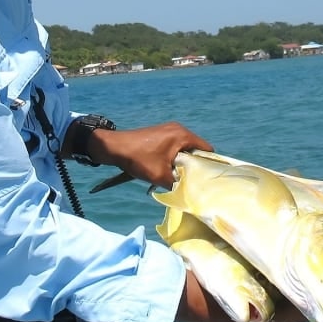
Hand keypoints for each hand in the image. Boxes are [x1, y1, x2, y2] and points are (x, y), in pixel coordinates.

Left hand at [90, 122, 212, 188]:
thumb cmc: (138, 159)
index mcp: (182, 135)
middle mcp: (179, 129)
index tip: (205, 179)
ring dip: (182, 163)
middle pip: (196, 150)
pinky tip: (167, 169)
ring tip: (177, 176)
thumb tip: (189, 192)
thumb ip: (177, 184)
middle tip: (191, 180)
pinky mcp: (161, 134)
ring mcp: (169, 130)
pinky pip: (175, 147)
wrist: (114, 147)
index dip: (208, 165)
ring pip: (184, 149)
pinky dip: (173, 158)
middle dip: (194, 165)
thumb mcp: (160, 176)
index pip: (207, 149)